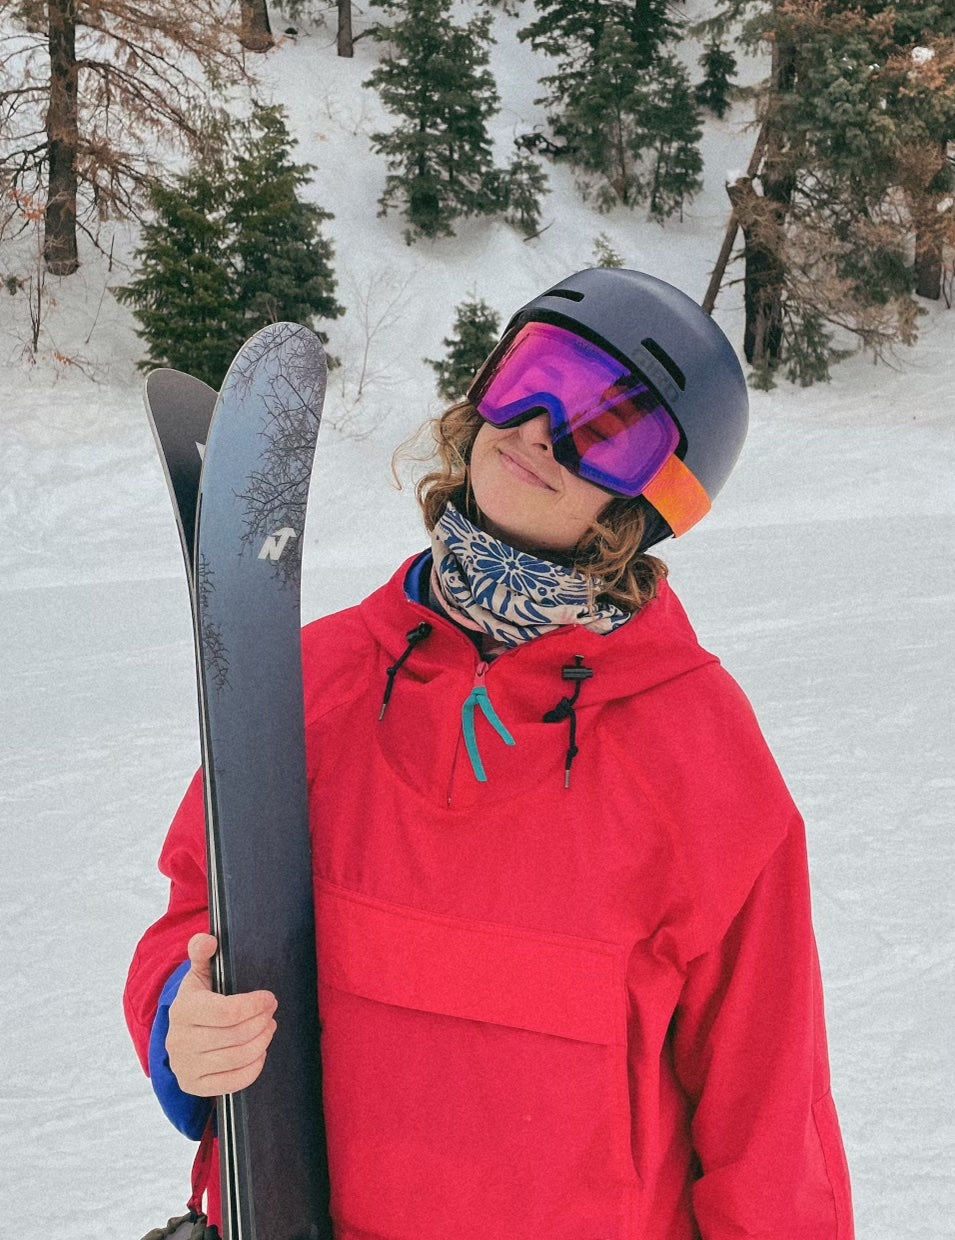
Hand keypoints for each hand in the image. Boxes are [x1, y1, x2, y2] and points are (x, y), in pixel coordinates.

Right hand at [166, 933, 277, 1096]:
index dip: (254, 1004)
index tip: (269, 998)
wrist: (180, 1036)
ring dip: (261, 1042)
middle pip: (235, 1035)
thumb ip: (202, 952)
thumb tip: (208, 939)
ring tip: (269, 1028)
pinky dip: (253, 1068)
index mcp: (182, 1010)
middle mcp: (179, 1041)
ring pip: (237, 1057)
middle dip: (261, 1021)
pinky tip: (259, 1053)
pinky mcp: (194, 1086)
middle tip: (271, 1012)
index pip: (226, 1011)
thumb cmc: (198, 1000)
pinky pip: (232, 1083)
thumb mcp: (198, 974)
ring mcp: (186, 1066)